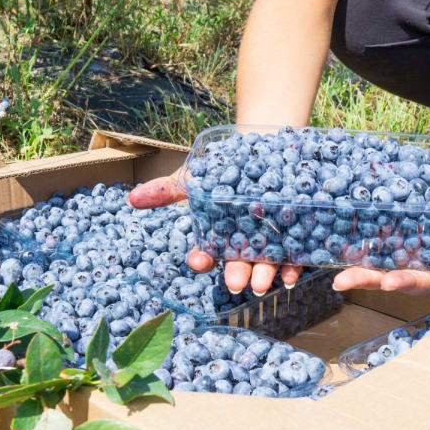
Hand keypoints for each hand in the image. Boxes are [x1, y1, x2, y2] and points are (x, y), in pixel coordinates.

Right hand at [128, 172, 302, 294]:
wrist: (266, 146)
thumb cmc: (227, 166)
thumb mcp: (197, 176)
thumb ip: (168, 190)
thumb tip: (132, 198)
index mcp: (220, 236)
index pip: (208, 253)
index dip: (202, 258)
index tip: (197, 260)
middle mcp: (244, 244)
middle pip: (239, 263)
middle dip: (236, 273)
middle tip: (235, 282)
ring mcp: (271, 243)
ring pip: (266, 264)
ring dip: (264, 275)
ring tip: (261, 283)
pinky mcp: (297, 237)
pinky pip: (297, 256)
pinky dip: (295, 266)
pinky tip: (293, 274)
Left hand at [331, 179, 429, 293]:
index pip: (424, 281)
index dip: (406, 282)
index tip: (388, 282)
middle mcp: (419, 263)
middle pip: (390, 277)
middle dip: (366, 280)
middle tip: (341, 281)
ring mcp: (405, 250)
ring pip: (376, 261)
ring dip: (353, 264)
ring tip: (327, 263)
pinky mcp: (394, 233)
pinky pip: (373, 238)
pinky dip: (354, 238)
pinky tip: (332, 233)